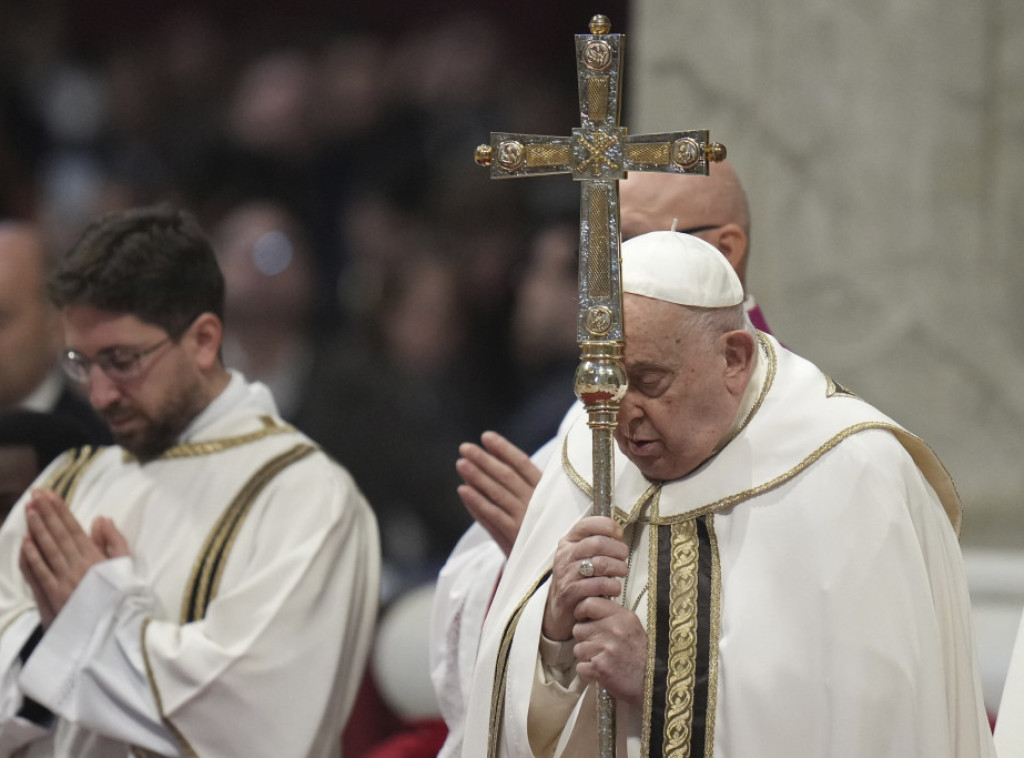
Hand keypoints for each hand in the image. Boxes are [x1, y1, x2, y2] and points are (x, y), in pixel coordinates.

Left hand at [18, 489, 128, 627]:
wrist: (114, 631)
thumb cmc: (122, 598)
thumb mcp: (126, 567)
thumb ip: (115, 542)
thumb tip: (101, 519)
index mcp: (97, 557)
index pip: (75, 528)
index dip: (61, 511)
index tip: (50, 495)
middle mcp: (79, 565)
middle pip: (60, 535)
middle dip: (47, 513)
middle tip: (35, 495)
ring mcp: (65, 580)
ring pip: (49, 549)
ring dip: (38, 528)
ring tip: (29, 510)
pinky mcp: (54, 596)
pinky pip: (41, 573)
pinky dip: (32, 557)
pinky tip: (26, 542)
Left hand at [456, 431, 540, 555]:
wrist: (551, 570)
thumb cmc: (543, 531)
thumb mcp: (542, 506)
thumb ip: (524, 486)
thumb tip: (495, 461)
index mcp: (545, 492)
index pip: (523, 464)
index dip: (504, 449)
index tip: (486, 436)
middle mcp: (536, 503)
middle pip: (507, 476)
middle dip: (484, 460)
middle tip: (465, 447)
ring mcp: (524, 520)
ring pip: (497, 493)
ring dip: (477, 477)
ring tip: (460, 463)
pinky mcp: (513, 538)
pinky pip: (491, 517)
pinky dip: (476, 503)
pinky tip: (463, 490)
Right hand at [542, 516, 627, 640]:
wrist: (560, 610)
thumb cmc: (578, 580)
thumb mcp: (581, 557)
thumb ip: (595, 545)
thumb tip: (618, 534)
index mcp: (568, 542)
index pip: (587, 524)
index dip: (608, 526)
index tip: (619, 535)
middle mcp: (565, 555)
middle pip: (598, 543)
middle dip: (618, 550)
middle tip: (624, 558)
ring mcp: (567, 574)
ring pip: (600, 564)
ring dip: (618, 568)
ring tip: (621, 573)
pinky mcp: (571, 593)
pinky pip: (599, 585)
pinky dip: (613, 586)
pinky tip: (614, 589)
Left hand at [573, 597, 647, 706]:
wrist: (652, 682)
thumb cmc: (641, 654)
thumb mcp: (632, 626)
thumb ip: (611, 615)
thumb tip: (586, 606)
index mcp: (621, 616)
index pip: (588, 603)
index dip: (581, 611)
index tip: (584, 619)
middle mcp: (613, 629)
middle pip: (578, 629)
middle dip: (585, 639)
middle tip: (600, 647)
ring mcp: (606, 649)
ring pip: (578, 649)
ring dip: (587, 657)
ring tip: (604, 660)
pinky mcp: (599, 668)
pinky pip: (580, 667)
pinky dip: (588, 672)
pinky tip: (602, 672)